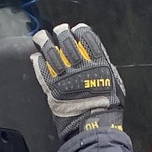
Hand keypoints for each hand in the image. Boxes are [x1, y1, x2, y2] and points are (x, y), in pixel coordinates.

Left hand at [30, 21, 124, 136]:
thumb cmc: (108, 106)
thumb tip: (99, 58)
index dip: (81, 30)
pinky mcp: (53, 87)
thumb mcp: (115, 81)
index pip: (87, 38)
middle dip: (62, 32)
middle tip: (59, 29)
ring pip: (51, 52)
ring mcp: (65, 75)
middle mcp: (80, 65)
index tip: (76, 28)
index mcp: (97, 62)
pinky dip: (38, 62)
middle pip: (67, 41)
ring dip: (45, 42)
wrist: (94, 123)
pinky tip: (35, 57)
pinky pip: (42, 70)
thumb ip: (105, 67)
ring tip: (41, 37)